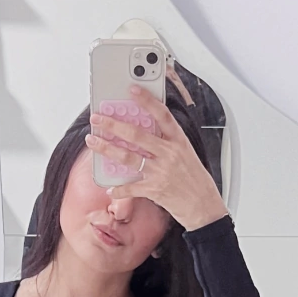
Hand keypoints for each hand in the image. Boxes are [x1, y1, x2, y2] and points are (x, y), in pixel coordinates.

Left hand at [86, 84, 228, 232]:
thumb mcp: (186, 154)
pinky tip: (109, 187)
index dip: (147, 100)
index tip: (132, 89)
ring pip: (128, 156)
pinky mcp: (155, 190)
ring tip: (93, 141)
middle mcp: (169, 154)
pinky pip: (131, 187)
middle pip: (137, 134)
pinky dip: (119, 189)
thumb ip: (168, 143)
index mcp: (179, 141)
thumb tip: (144, 134)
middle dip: (113, 124)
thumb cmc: (195, 181)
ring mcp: (161, 171)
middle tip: (97, 118)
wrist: (204, 207)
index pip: (162, 115)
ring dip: (107, 148)